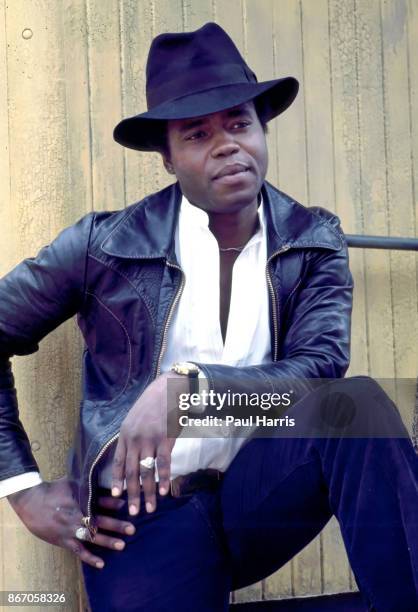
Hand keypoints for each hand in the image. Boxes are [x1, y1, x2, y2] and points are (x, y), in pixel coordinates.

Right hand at [7, 477, 135, 568]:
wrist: (31, 501)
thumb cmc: (54, 489)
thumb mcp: (72, 481)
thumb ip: (88, 482)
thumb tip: (105, 476)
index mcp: (80, 499)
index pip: (99, 500)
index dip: (113, 503)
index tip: (127, 504)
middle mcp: (77, 514)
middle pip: (99, 520)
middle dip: (116, 525)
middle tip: (132, 529)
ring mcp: (70, 528)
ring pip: (91, 537)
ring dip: (107, 541)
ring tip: (122, 545)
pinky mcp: (63, 539)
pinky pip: (78, 550)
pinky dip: (89, 558)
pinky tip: (101, 564)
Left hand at [111, 372, 187, 515]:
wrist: (168, 388)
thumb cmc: (153, 403)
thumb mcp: (136, 419)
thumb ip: (133, 437)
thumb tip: (133, 457)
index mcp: (125, 434)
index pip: (117, 462)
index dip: (117, 480)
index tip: (117, 495)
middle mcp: (134, 439)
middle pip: (131, 472)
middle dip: (133, 494)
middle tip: (134, 512)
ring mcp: (149, 439)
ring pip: (146, 472)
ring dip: (149, 492)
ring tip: (149, 508)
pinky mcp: (164, 439)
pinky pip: (163, 464)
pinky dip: (163, 479)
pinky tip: (164, 492)